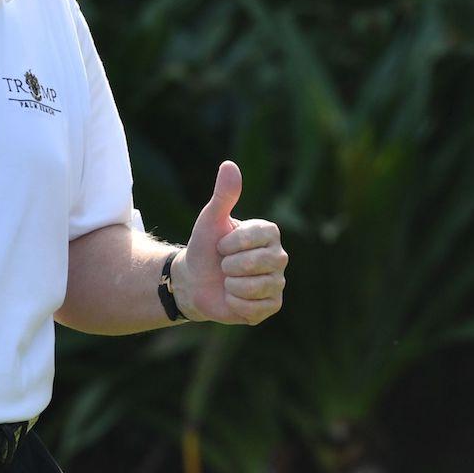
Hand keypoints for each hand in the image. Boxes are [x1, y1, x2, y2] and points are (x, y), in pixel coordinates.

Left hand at [175, 160, 285, 325]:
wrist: (194, 281)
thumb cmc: (205, 247)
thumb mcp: (211, 219)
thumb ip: (224, 194)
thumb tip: (229, 165)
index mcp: (269, 232)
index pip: (255, 238)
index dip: (231, 244)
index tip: (221, 245)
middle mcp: (279, 256)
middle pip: (258, 263)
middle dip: (230, 266)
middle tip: (224, 265)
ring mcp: (277, 281)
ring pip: (257, 287)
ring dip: (232, 286)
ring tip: (228, 281)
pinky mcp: (272, 305)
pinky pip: (257, 307)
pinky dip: (237, 304)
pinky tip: (233, 298)